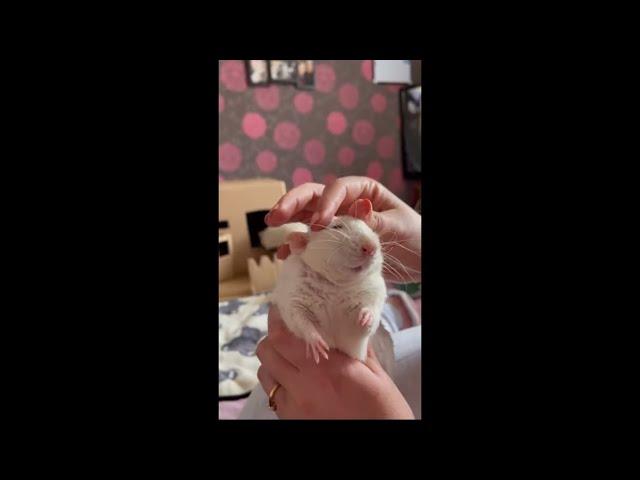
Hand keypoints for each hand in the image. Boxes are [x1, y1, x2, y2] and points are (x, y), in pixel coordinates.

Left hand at [255, 306, 414, 418]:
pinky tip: (294, 381)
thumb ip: (357, 348)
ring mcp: (295, 406)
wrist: (383, 440)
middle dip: (273, 337)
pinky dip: (277, 383)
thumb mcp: (376, 374)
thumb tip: (346, 325)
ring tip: (289, 358)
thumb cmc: (385, 411)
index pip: (284, 337)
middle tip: (287, 332)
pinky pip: (272, 395)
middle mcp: (305, 386)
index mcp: (328, 369)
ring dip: (273, 361)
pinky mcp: (291, 420)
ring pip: (265, 373)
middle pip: (267, 351)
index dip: (278, 320)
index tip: (282, 310)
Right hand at [265, 176, 420, 282]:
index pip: (338, 189)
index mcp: (363, 190)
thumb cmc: (415, 237)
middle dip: (293, 203)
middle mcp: (346, 202)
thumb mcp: (400, 226)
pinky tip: (284, 254)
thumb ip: (377, 220)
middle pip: (314, 196)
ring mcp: (337, 221)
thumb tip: (359, 207)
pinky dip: (297, 245)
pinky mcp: (333, 242)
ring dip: (289, 219)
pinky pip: (311, 240)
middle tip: (275, 216)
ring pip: (306, 214)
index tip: (319, 224)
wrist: (418, 259)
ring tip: (272, 225)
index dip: (326, 203)